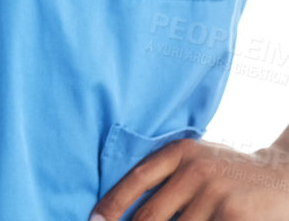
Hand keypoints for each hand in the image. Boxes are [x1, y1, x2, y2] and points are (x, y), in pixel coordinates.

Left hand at [94, 138, 288, 220]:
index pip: (136, 180)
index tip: (95, 220)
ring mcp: (216, 194)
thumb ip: (167, 175)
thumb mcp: (198, 159)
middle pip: (150, 214)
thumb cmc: (231, 171)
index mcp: (180, 152)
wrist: (285, 175)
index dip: (112, 204)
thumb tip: (125, 207)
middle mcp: (195, 170)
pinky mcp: (234, 216)